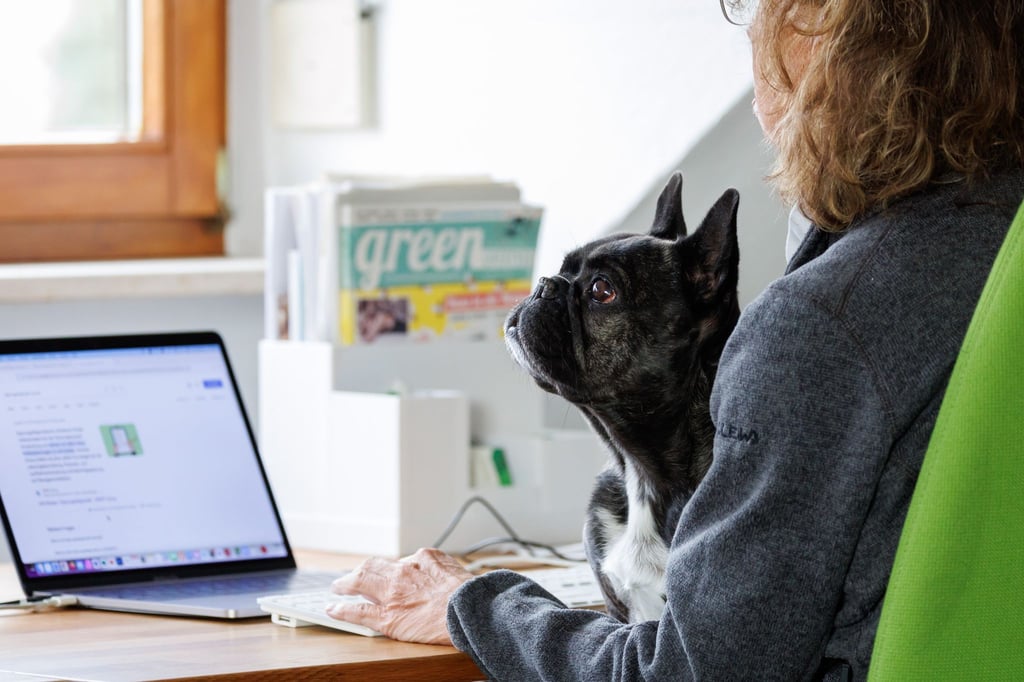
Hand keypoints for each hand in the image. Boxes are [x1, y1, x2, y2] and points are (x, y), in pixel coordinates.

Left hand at [328, 547, 474, 644]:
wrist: (471, 611)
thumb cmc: (468, 594)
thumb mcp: (454, 568)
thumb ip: (438, 565)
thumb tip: (429, 567)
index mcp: (422, 558)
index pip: (398, 561)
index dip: (389, 570)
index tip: (385, 574)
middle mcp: (403, 571)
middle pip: (372, 566)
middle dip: (359, 571)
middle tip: (351, 577)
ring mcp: (393, 594)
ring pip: (360, 581)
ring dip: (346, 584)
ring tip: (338, 588)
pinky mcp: (388, 617)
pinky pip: (358, 611)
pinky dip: (342, 610)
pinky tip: (333, 609)